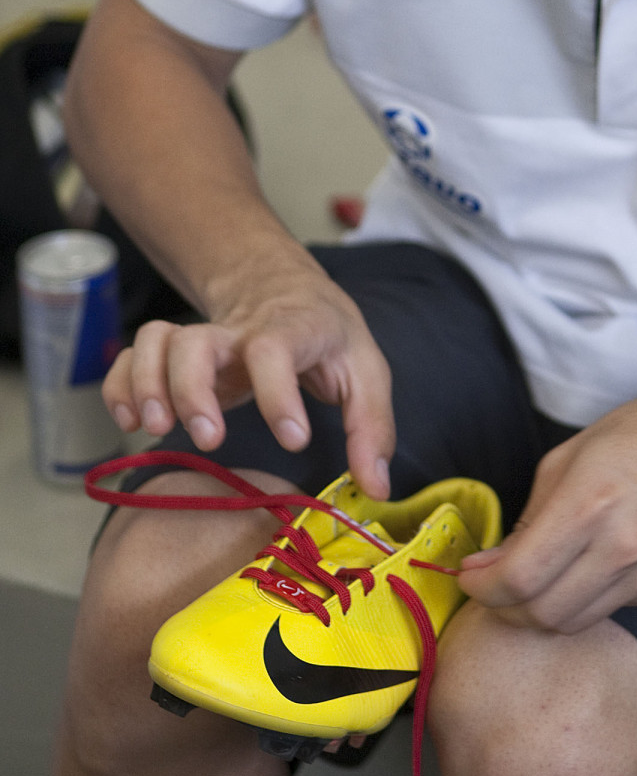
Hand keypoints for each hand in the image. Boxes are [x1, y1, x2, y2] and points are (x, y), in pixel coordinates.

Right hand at [101, 250, 394, 499]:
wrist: (283, 286)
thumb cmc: (326, 335)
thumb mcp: (365, 372)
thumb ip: (371, 429)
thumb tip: (375, 489)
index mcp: (292, 329)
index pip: (275, 349)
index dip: (279, 394)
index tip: (293, 440)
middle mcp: (238, 331)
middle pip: (196, 342)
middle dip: (193, 392)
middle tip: (208, 438)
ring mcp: (201, 339)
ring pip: (155, 342)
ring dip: (147, 386)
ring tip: (157, 428)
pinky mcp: (173, 353)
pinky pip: (131, 356)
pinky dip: (121, 386)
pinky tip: (130, 422)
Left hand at [458, 374, 636, 633]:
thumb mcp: (572, 453)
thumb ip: (532, 512)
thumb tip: (496, 561)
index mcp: (590, 504)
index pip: (519, 578)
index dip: (481, 587)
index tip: (469, 574)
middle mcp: (620, 548)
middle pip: (541, 614)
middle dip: (503, 607)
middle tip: (493, 584)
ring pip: (572, 623)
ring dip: (538, 612)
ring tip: (529, 584)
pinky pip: (606, 611)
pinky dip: (579, 602)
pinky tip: (577, 573)